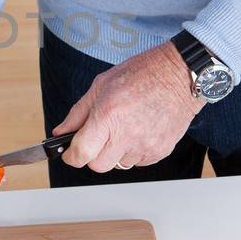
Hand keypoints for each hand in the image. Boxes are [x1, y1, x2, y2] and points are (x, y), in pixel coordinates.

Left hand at [52, 41, 198, 171]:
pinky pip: (138, 161)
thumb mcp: (101, 85)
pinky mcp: (160, 151)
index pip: (81, 154)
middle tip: (99, 136)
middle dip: (93, 154)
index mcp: (108, 116)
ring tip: (125, 127)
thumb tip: (61, 131)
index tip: (70, 152)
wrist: (179, 75)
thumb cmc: (142, 74)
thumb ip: (78, 113)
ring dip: (116, 152)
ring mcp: (145, 146)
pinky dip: (134, 151)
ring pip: (119, 164)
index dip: (71, 155)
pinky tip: (139, 130)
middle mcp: (126, 135)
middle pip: (98, 166)